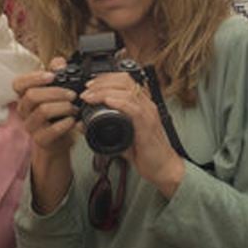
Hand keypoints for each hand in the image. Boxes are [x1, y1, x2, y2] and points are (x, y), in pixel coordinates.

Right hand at [13, 57, 78, 157]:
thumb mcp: (57, 92)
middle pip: (32, 95)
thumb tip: (59, 63)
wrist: (59, 141)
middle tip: (72, 94)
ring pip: (42, 111)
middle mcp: (24, 110)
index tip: (51, 76)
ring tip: (74, 108)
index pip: (18, 83)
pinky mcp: (40, 139)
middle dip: (56, 92)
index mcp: (25, 96)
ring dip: (63, 107)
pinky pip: (51, 130)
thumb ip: (57, 74)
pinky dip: (65, 123)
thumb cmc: (56, 114)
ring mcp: (30, 126)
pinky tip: (73, 121)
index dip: (33, 77)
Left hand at [80, 72, 185, 196]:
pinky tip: (107, 101)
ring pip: (127, 91)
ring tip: (90, 96)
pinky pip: (134, 108)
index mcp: (142, 104)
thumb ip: (104, 129)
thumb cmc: (146, 153)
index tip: (90, 85)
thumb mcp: (122, 137)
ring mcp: (148, 113)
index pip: (125, 80)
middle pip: (125, 80)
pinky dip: (119, 102)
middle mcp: (146, 105)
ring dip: (105, 91)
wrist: (164, 168)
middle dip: (102, 81)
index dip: (106, 78)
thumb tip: (84, 124)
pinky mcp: (148, 125)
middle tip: (87, 89)